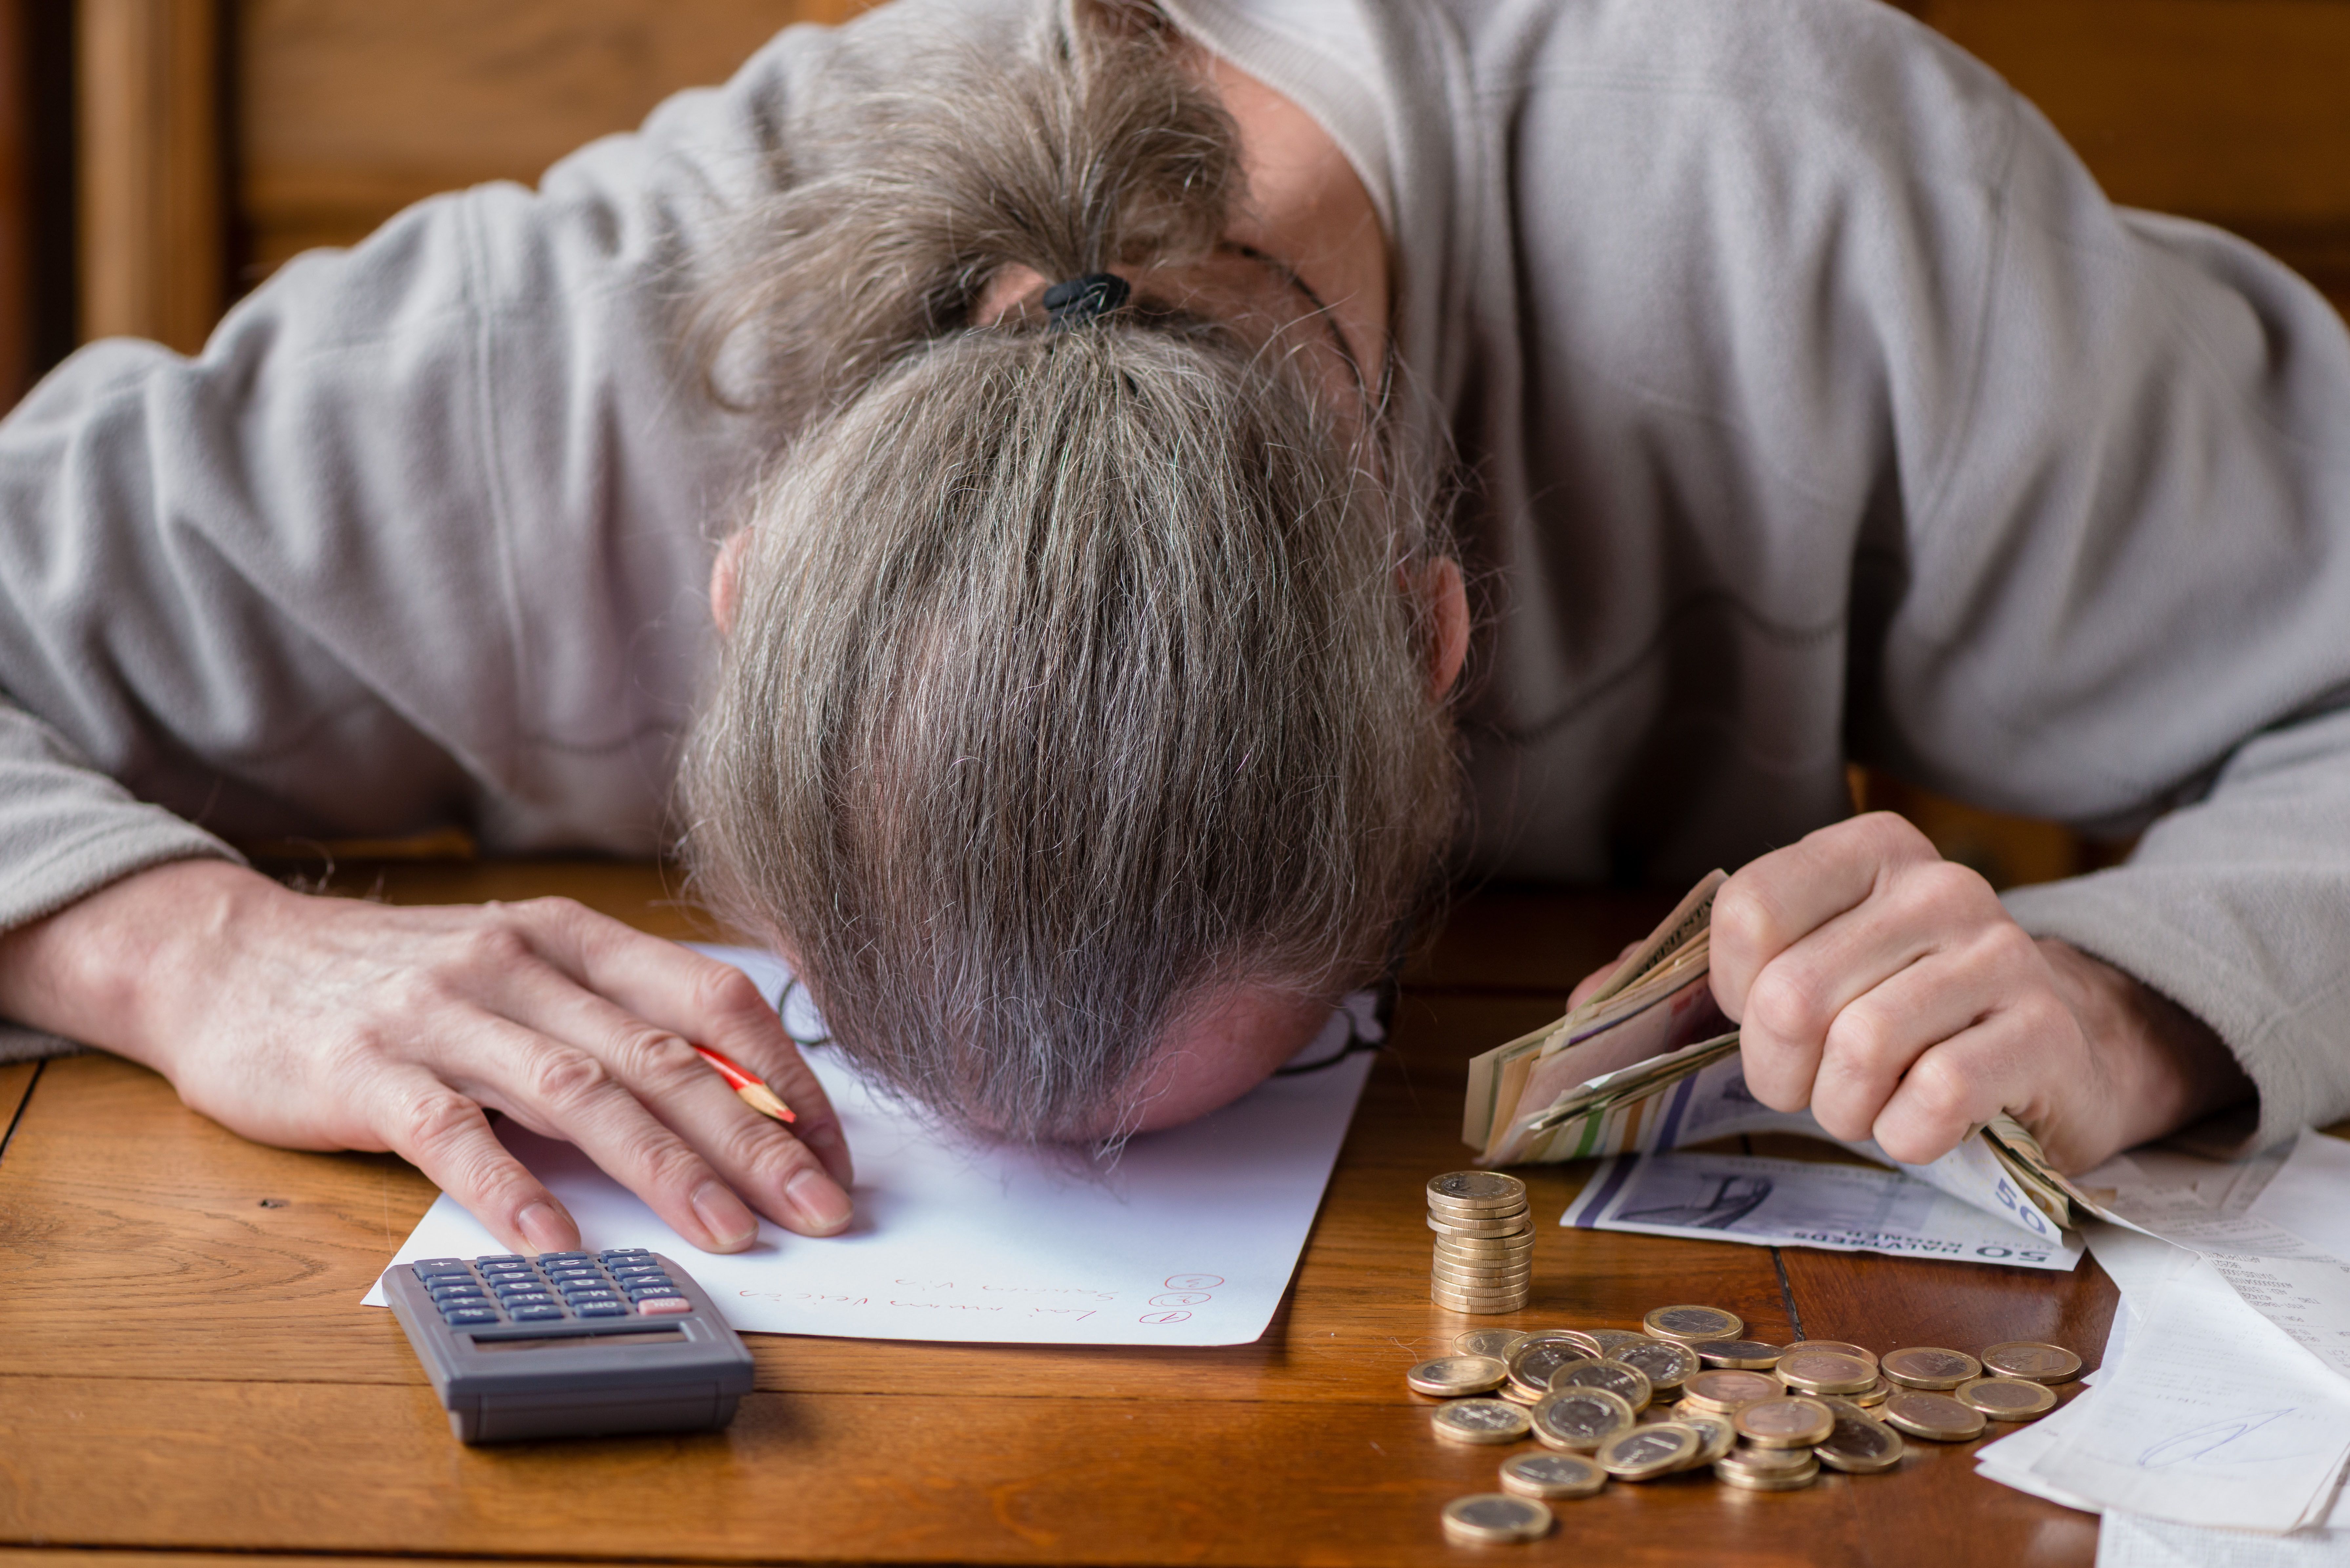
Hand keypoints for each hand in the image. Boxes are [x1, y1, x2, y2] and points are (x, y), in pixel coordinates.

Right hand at [0, 859, 854, 1252]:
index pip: (711, 1003)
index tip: (836, 1150)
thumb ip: (613, 1023)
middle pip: (660, 1059)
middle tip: (821, 1207)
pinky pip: (452, 1131)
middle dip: (754, 1139)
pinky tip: (558, 1241)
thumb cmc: (403, 979)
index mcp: (573, 939)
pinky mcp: (364, 1069)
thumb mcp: (523, 974)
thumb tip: (736, 1096)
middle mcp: (519, 966)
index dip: (785, 1076)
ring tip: (729, 1232)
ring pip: (577, 1094)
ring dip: (662, 1169)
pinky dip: (510, 1187)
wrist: (233, 959)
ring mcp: (439, 1015)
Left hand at [1702, 813, 2249, 1171]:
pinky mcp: (2043, 1032)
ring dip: (1844, 1108)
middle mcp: (1939, 886)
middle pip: (1792, 995)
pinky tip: (1921, 1124)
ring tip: (1867, 1103)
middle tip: (1811, 1084)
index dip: (1735, 989)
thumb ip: (1695, 975)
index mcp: (1868, 850)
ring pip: (1861, 1048)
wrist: (2057, 1046)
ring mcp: (2001, 955)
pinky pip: (1935, 1097)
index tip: (1764, 1011)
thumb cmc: (1904, 1009)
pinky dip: (1906, 1135)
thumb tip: (1588, 1000)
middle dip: (1780, 1071)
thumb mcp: (1806, 967)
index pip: (1748, 911)